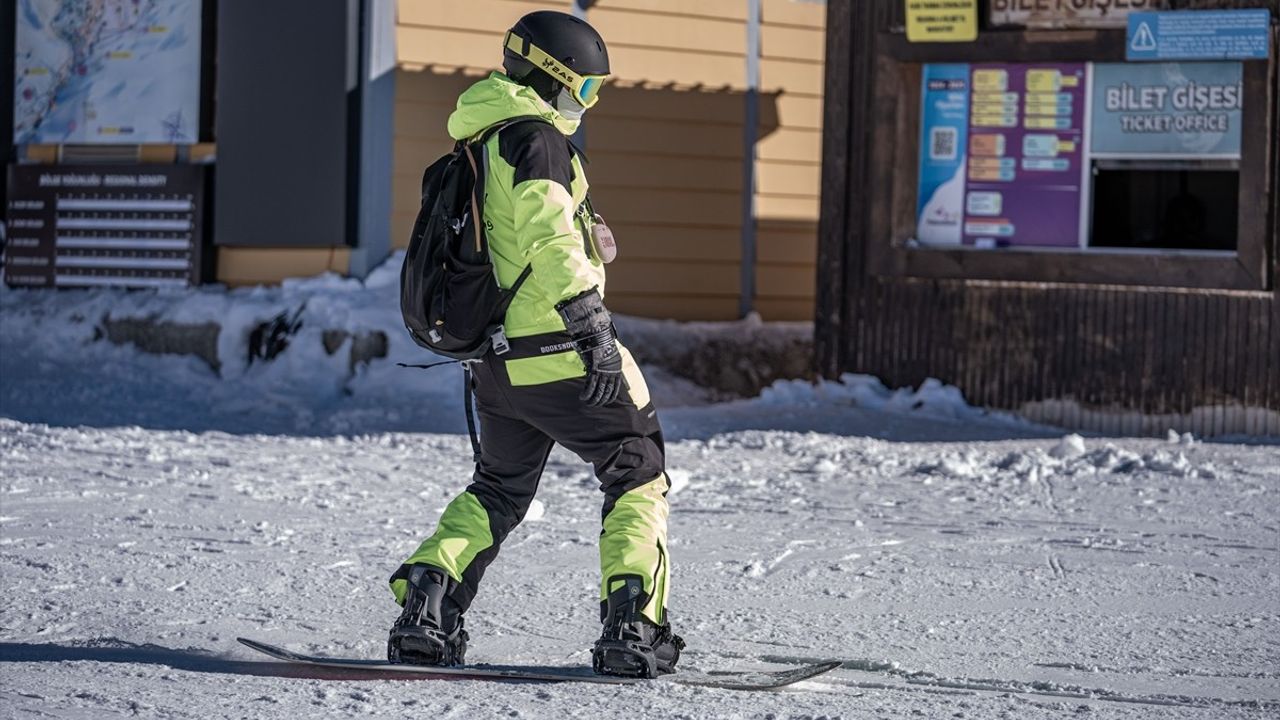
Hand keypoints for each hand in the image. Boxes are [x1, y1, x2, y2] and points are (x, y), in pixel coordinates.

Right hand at [556, 288, 624, 406]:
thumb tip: (599, 363)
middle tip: (595, 405)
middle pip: (607, 391)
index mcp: (616, 368)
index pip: (615, 387)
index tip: (606, 401)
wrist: (597, 331)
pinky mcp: (594, 369)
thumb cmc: (600, 339)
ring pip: (598, 391)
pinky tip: (582, 397)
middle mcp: (611, 371)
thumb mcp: (606, 351)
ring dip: (593, 399)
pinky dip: (586, 393)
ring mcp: (603, 371)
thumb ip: (604, 359)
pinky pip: (590, 385)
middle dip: (601, 400)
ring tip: (588, 403)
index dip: (610, 396)